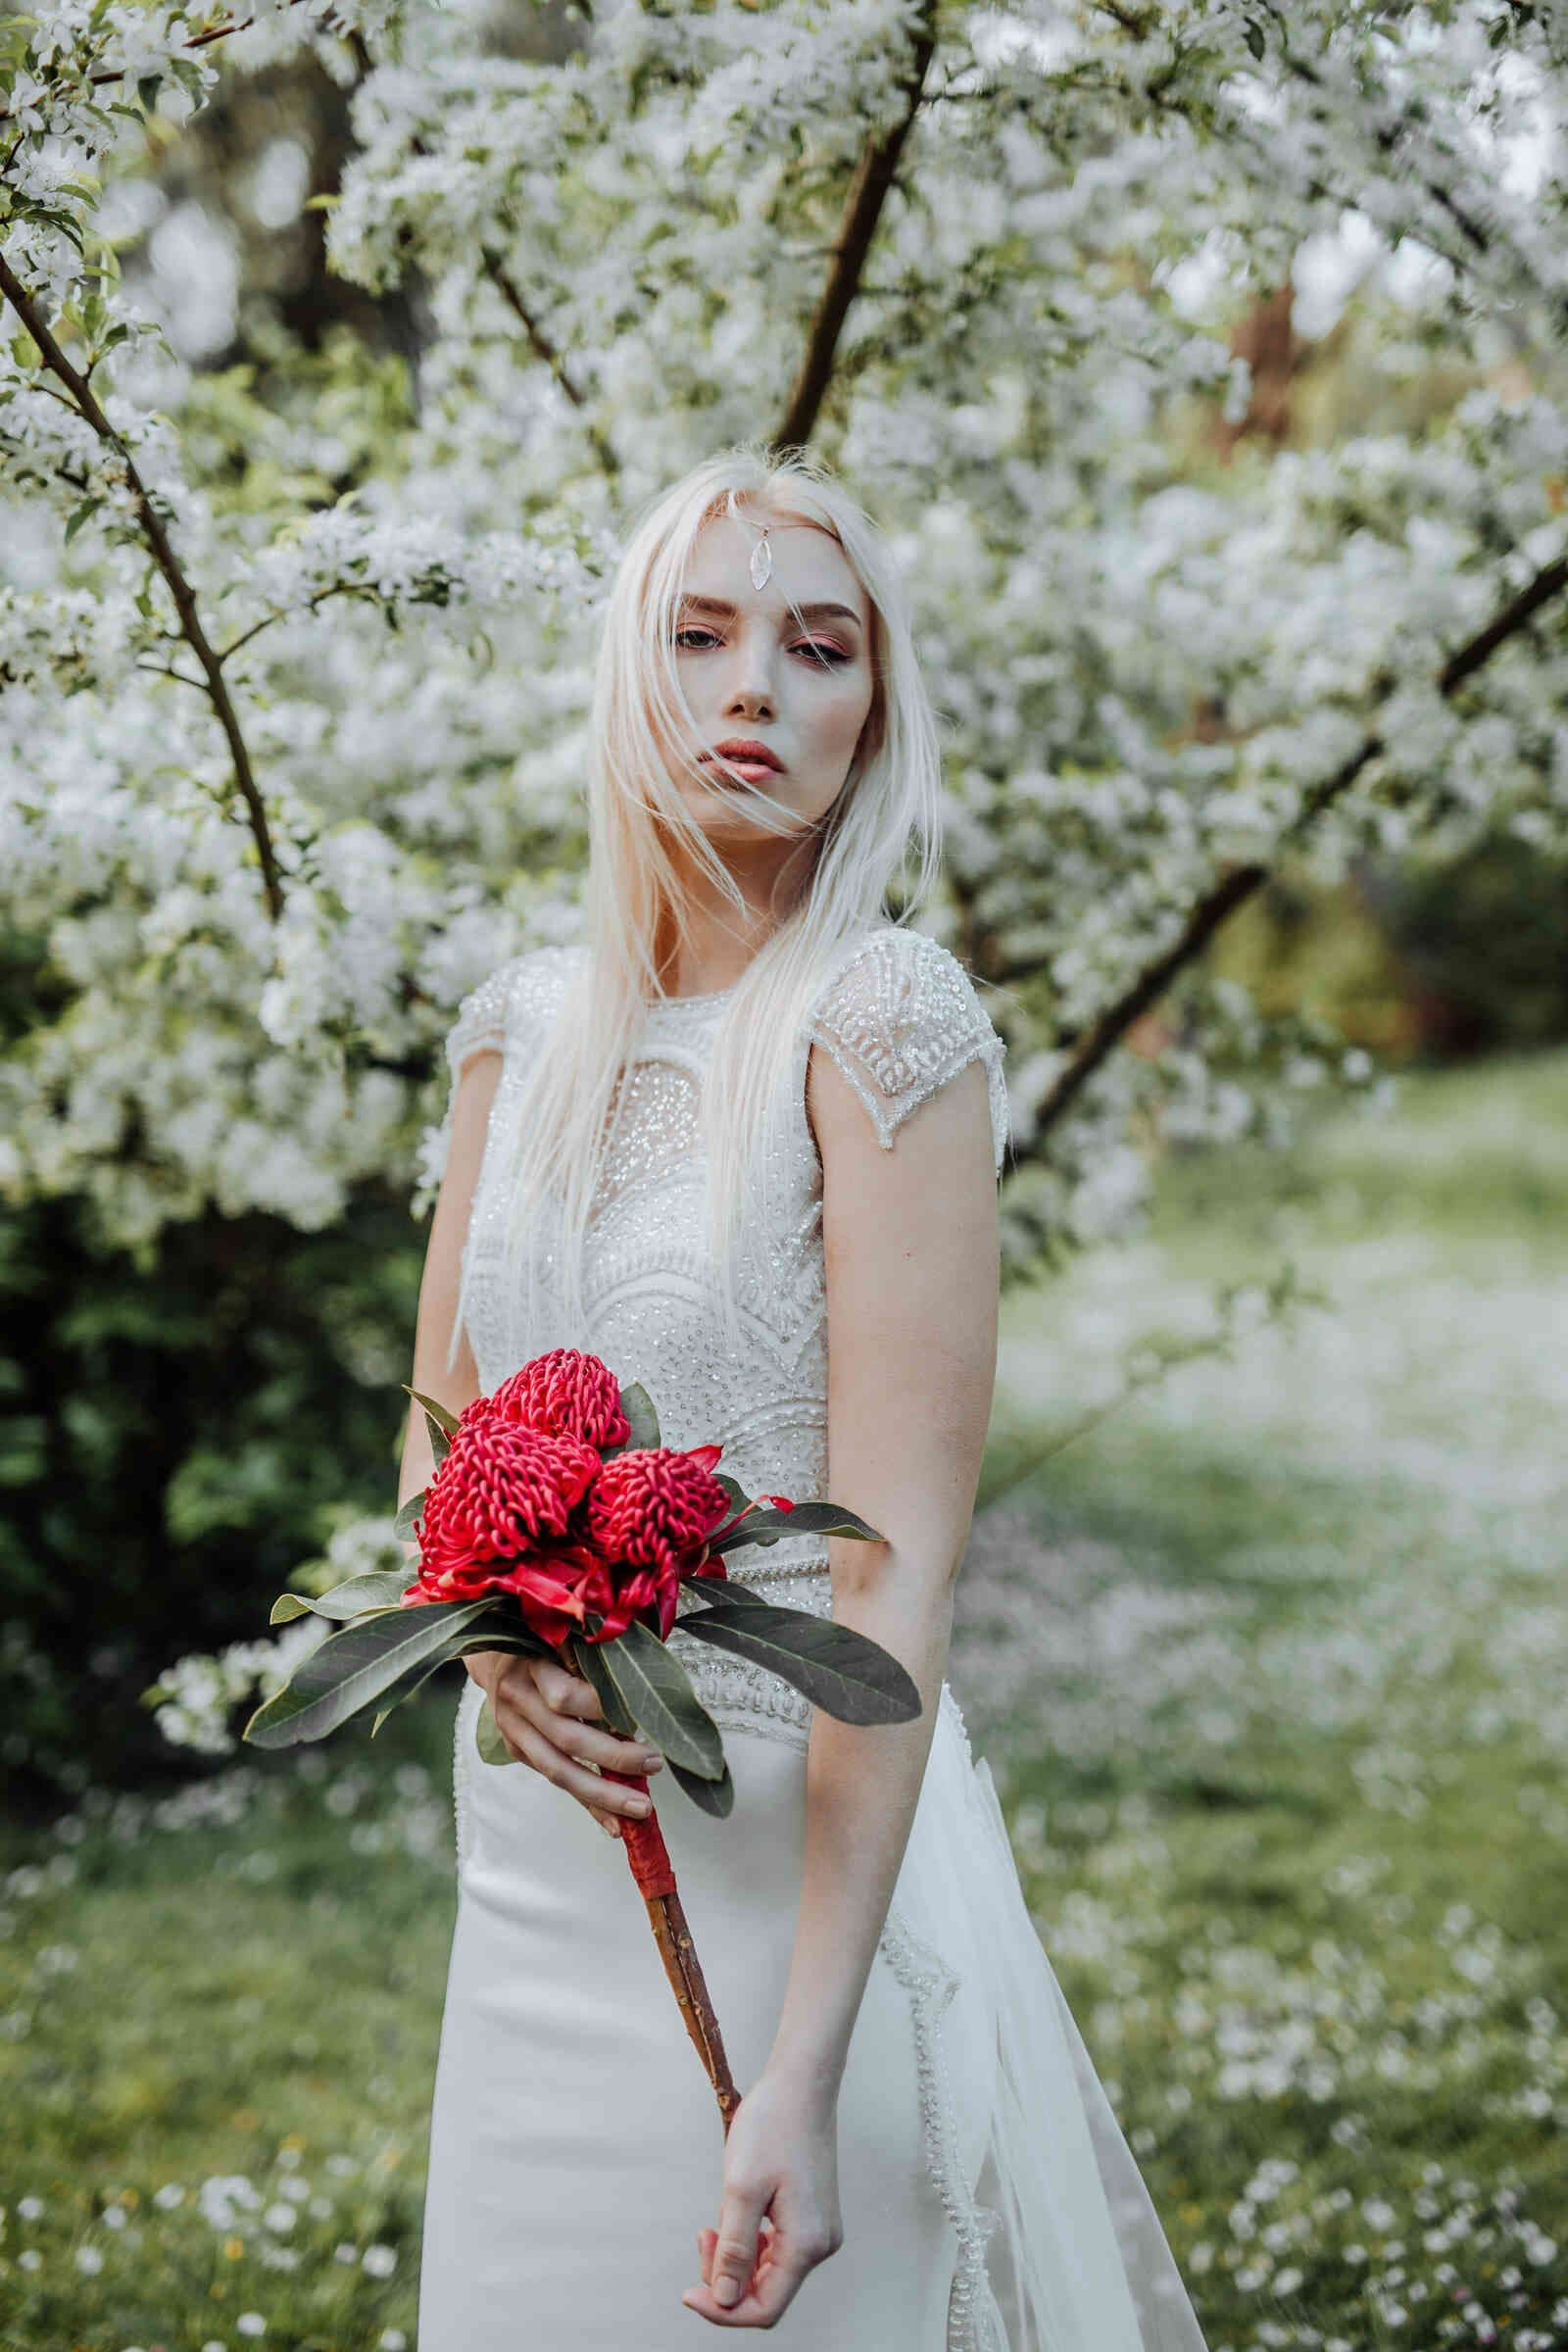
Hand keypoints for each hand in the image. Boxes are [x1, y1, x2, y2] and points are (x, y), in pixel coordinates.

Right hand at [464, 1649, 662, 1839]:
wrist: (495, 1656)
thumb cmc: (543, 1641)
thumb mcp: (565, 1637)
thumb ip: (594, 1658)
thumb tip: (642, 1687)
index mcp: (531, 1666)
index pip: (564, 1696)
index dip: (602, 1708)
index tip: (639, 1715)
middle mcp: (517, 1701)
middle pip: (566, 1739)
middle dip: (613, 1757)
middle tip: (653, 1765)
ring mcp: (514, 1730)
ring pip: (558, 1771)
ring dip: (602, 1795)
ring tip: (640, 1809)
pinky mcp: (518, 1752)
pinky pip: (557, 1782)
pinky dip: (588, 1805)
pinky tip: (615, 1824)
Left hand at [682, 2068, 841, 2327]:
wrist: (802, 2083)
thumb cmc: (772, 2126)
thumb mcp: (741, 2189)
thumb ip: (733, 2251)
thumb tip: (725, 2299)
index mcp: (807, 2244)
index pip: (764, 2308)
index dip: (722, 2309)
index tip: (687, 2291)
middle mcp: (820, 2244)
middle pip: (766, 2291)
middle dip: (725, 2277)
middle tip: (701, 2235)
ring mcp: (819, 2229)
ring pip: (770, 2270)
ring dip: (735, 2258)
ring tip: (713, 2222)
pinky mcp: (812, 2214)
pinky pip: (777, 2247)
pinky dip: (750, 2242)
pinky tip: (733, 2214)